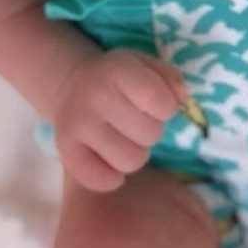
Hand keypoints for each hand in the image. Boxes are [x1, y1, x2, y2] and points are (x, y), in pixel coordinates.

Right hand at [53, 48, 185, 192]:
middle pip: (150, 134)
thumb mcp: (145, 66)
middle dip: (149, 129)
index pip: (161, 102)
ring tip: (122, 137)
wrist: (71, 86)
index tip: (153, 102)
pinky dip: (111, 177)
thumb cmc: (118, 79)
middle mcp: (95, 95)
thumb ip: (170, 78)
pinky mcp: (65, 149)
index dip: (165, 107)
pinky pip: (102, 180)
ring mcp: (78, 124)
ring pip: (132, 161)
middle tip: (133, 119)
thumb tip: (182, 98)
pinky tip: (107, 158)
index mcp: (118, 70)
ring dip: (134, 152)